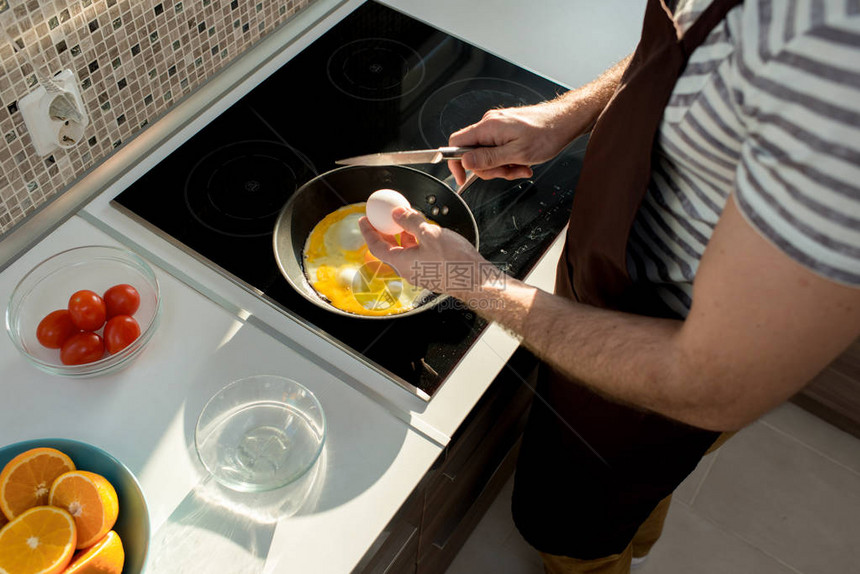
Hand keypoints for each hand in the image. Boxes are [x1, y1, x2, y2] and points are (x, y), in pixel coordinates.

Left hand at [359, 207, 485, 293]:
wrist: (476, 280)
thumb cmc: (455, 261)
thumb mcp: (430, 233)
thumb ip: (410, 221)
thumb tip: (397, 213)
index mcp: (402, 263)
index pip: (376, 247)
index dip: (368, 233)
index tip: (364, 221)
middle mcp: (409, 271)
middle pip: (389, 250)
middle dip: (384, 233)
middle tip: (382, 219)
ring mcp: (421, 273)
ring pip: (404, 253)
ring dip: (401, 237)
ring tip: (405, 222)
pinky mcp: (432, 273)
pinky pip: (417, 256)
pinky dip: (414, 243)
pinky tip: (423, 233)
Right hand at [447, 99, 581, 185]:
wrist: (565, 121)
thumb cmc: (546, 134)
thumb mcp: (516, 154)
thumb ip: (488, 158)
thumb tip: (465, 162)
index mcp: (488, 127)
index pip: (456, 144)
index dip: (455, 163)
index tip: (462, 178)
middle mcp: (489, 124)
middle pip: (473, 154)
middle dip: (490, 169)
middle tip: (508, 172)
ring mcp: (498, 127)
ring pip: (488, 155)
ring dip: (503, 166)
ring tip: (521, 167)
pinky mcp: (506, 130)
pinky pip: (499, 150)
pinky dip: (509, 159)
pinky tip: (523, 162)